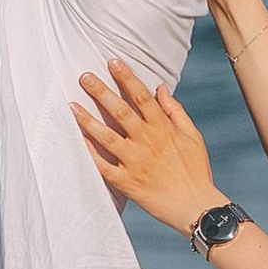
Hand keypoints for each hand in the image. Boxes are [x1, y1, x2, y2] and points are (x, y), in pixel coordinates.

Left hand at [73, 60, 223, 232]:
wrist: (195, 207)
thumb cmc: (196, 171)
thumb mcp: (193, 137)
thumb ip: (176, 111)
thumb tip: (161, 88)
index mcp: (163, 129)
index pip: (142, 97)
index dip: (127, 78)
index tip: (112, 61)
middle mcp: (147, 142)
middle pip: (120, 111)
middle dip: (101, 91)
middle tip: (83, 76)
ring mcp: (135, 162)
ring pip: (107, 137)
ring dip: (88, 120)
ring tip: (71, 105)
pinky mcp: (127, 182)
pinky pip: (103, 166)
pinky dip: (90, 153)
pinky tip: (78, 139)